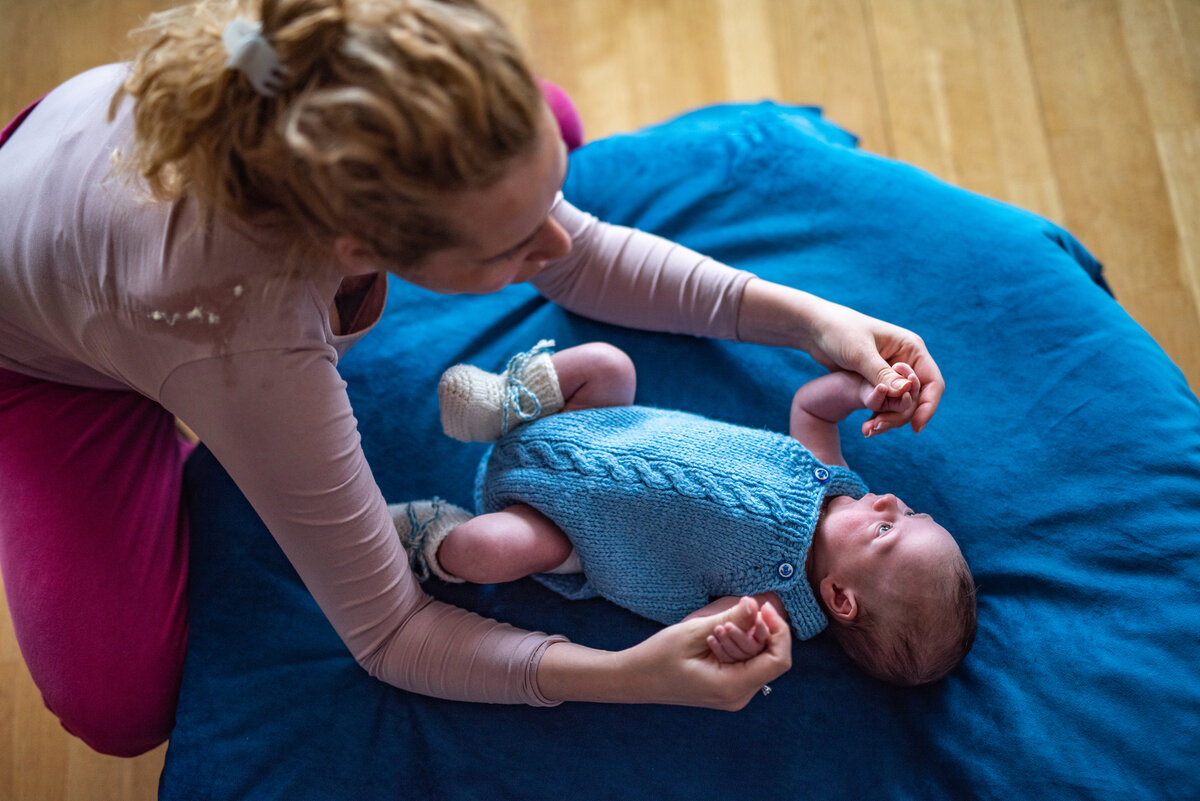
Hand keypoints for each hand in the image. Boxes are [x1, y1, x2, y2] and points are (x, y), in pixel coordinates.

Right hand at [627, 597, 789, 708]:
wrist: (634, 679)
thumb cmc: (657, 657)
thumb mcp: (693, 633)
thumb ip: (730, 619)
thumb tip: (757, 604)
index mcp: (732, 687)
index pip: (778, 661)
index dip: (779, 631)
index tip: (763, 607)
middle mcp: (738, 696)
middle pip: (772, 660)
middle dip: (763, 630)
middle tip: (744, 607)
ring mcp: (733, 694)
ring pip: (760, 661)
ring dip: (751, 636)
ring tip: (724, 621)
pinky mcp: (727, 688)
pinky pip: (747, 664)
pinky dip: (741, 644)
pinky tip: (720, 632)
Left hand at [803, 301, 941, 431]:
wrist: (816, 329)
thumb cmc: (839, 332)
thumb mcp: (860, 353)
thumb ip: (881, 373)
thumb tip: (905, 392)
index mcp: (911, 348)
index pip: (932, 382)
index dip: (928, 406)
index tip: (916, 427)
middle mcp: (906, 361)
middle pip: (917, 398)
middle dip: (901, 416)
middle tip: (876, 427)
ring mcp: (892, 372)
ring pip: (902, 404)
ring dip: (888, 419)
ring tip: (867, 429)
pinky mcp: (878, 382)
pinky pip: (886, 404)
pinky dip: (879, 415)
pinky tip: (865, 426)